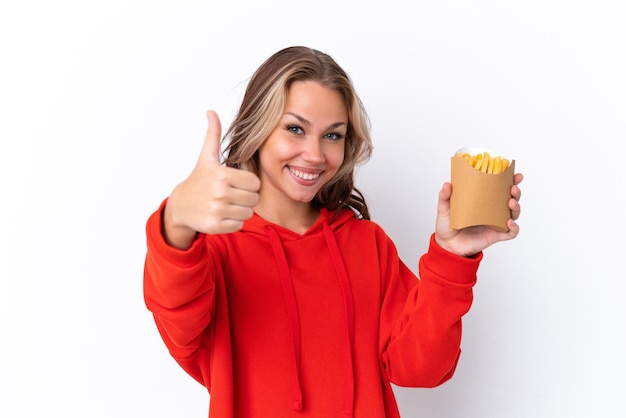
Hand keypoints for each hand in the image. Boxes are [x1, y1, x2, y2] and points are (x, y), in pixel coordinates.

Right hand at [163, 110, 260, 248]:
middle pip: (254, 198)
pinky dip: (233, 222)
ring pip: (248, 213)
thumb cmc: (199, 179)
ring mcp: (217, 210)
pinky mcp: (215, 226)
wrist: (180, 205)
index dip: (248, 183)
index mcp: (222, 175)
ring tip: (227, 204)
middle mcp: (220, 193)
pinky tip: (222, 214)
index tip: (236, 183)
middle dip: (246, 197)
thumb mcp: (206, 157)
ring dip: (241, 210)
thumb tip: (211, 112)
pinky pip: (239, 225)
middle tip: (232, 194)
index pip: (255, 183)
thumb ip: (213, 135)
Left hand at [434, 173, 522, 256]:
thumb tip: (447, 184)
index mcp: (483, 201)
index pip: (500, 188)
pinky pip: (511, 232)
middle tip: (513, 188)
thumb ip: (444, 197)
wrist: (448, 245)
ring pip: (514, 214)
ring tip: (510, 202)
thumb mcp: (444, 209)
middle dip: (516, 193)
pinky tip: (509, 222)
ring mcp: (495, 223)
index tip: (515, 175)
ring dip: (516, 207)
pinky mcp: (496, 235)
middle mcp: (492, 211)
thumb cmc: (447, 226)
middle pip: (511, 199)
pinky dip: (514, 228)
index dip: (510, 181)